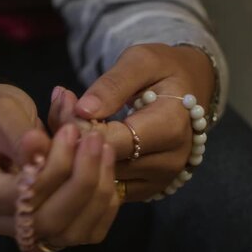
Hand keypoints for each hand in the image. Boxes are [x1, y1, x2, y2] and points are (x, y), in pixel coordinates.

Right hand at [0, 80, 120, 245]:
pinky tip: (106, 169)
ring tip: (103, 148)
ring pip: (69, 233)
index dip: (53, 170)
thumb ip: (19, 134)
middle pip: (46, 223)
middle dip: (81, 182)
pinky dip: (102, 205)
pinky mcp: (43, 226)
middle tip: (94, 139)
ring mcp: (18, 228)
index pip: (19, 198)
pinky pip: (81, 231)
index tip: (70, 132)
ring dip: (97, 192)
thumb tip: (40, 147)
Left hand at [53, 44, 214, 200]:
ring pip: (101, 177)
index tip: (66, 102)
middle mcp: (170, 161)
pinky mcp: (147, 190)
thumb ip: (113, 84)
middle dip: (74, 137)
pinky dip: (89, 165)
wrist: (190, 88)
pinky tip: (81, 140)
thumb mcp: (141, 61)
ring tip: (68, 120)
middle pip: (105, 161)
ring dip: (77, 152)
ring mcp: (159, 181)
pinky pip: (107, 186)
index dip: (82, 125)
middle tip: (61, 107)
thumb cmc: (164, 69)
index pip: (113, 139)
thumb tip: (82, 110)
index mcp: (172, 127)